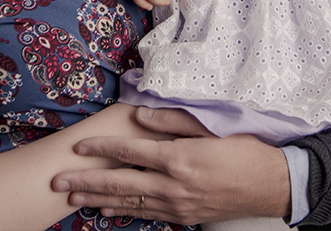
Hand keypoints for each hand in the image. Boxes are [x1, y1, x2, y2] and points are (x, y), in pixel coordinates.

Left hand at [52, 108, 290, 225]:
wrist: (272, 185)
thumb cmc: (245, 150)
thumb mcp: (212, 127)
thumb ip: (174, 120)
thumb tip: (141, 114)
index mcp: (179, 159)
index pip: (130, 153)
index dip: (101, 149)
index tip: (78, 147)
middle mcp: (173, 186)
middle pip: (120, 184)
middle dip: (86, 183)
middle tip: (58, 183)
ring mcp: (178, 206)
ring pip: (129, 204)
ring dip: (99, 201)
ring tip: (74, 199)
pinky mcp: (184, 217)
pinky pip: (147, 216)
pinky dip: (125, 213)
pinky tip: (108, 213)